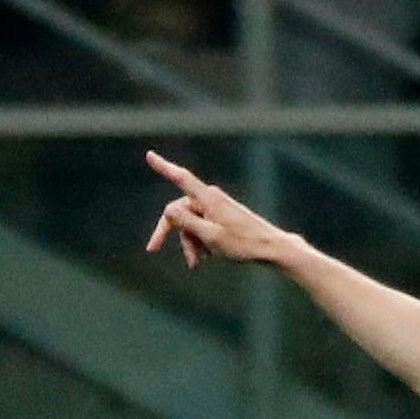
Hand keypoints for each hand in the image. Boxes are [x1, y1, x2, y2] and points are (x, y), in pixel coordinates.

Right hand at [144, 151, 299, 269]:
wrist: (271, 248)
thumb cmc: (243, 244)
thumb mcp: (210, 237)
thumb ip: (187, 223)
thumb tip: (167, 210)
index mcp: (208, 199)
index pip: (180, 178)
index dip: (163, 167)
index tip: (149, 155)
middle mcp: (211, 198)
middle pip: (181, 212)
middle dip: (176, 235)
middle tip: (156, 251)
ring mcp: (217, 207)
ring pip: (192, 223)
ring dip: (190, 243)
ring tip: (198, 263)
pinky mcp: (222, 216)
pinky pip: (203, 226)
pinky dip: (201, 241)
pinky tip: (208, 256)